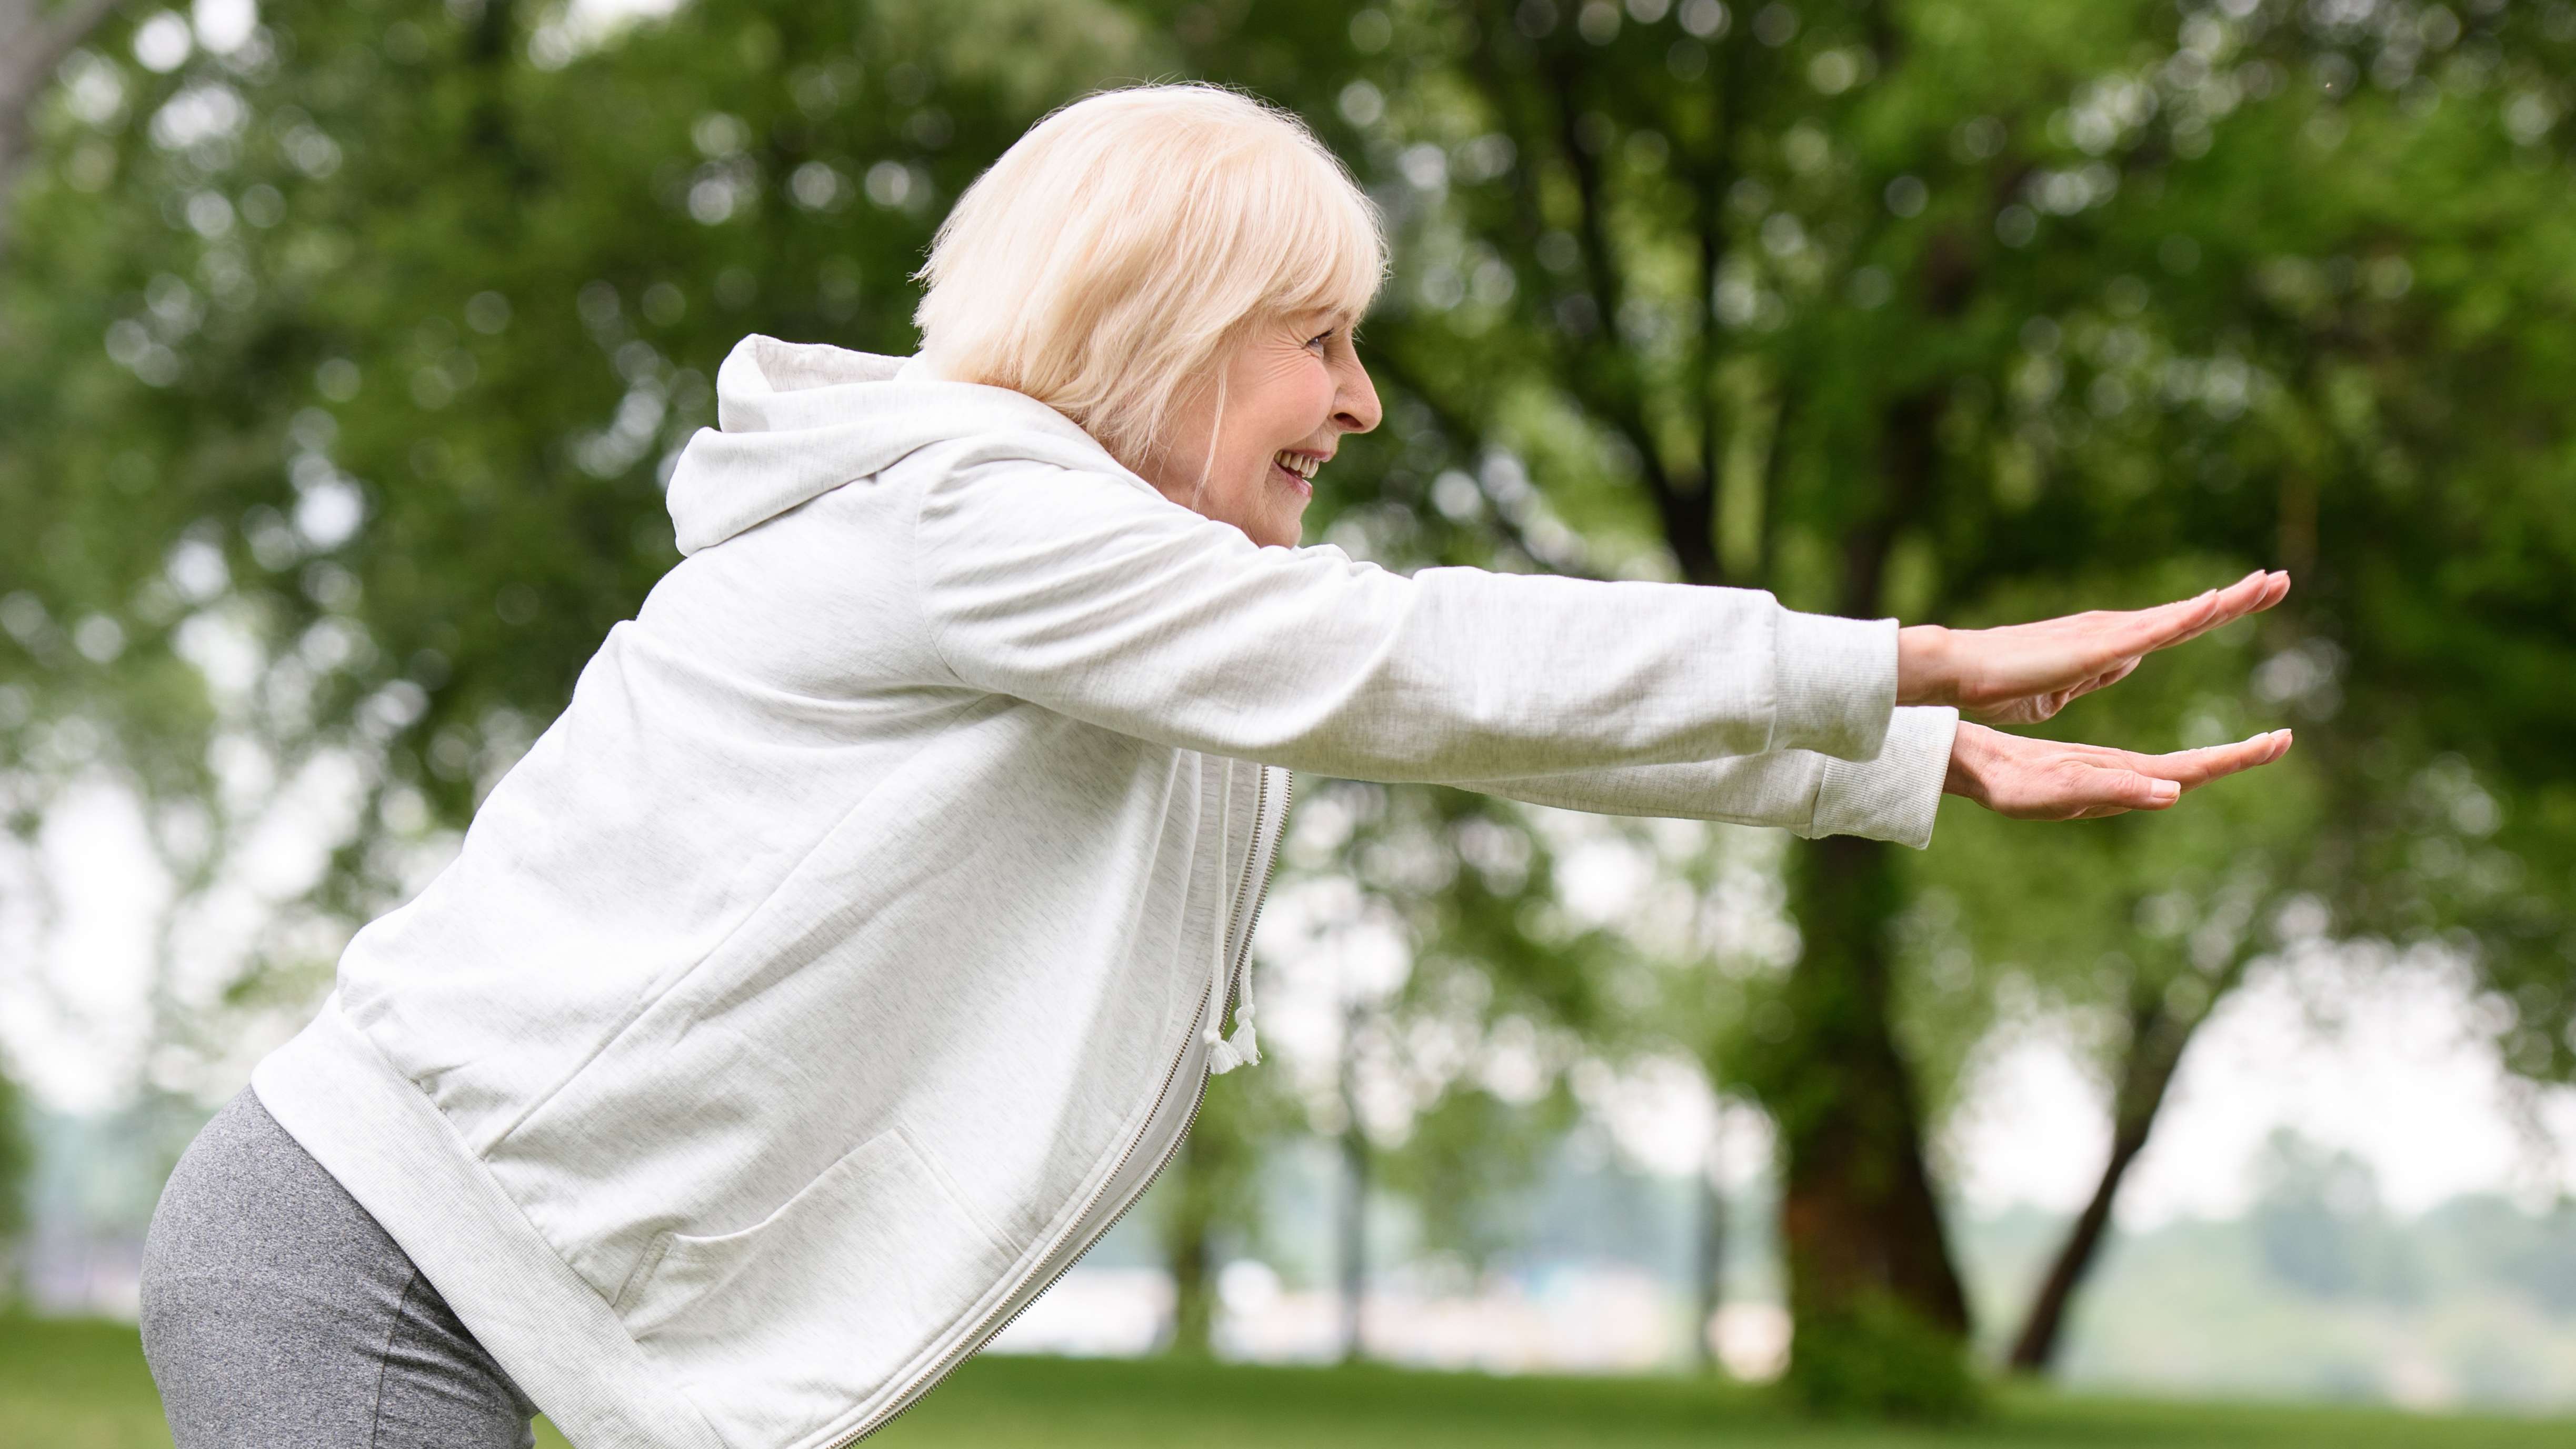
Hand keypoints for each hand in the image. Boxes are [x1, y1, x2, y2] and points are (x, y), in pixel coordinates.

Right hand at [1898, 570, 2290, 723]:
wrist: (1959, 669)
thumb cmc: (1997, 681)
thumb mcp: (2060, 684)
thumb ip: (2096, 669)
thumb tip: (2124, 658)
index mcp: (2109, 644)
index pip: (2174, 627)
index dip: (2213, 612)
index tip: (2251, 597)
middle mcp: (2114, 631)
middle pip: (2188, 614)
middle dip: (2236, 598)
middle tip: (2281, 580)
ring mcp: (2106, 635)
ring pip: (2179, 616)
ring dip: (2225, 601)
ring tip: (2268, 584)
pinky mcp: (2093, 647)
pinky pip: (2151, 631)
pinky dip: (2185, 617)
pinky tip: (2215, 604)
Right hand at [1943, 722, 2292, 819]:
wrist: (1979, 773)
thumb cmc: (2016, 785)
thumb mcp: (2067, 786)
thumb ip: (2118, 791)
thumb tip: (2175, 793)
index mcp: (2129, 782)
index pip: (2195, 770)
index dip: (2236, 757)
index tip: (2278, 739)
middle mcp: (2131, 780)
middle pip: (2197, 769)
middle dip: (2242, 756)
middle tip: (2283, 738)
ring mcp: (2116, 776)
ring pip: (2181, 767)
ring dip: (2221, 756)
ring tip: (2256, 742)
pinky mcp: (2100, 768)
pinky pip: (2157, 762)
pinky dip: (2187, 756)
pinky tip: (2189, 758)